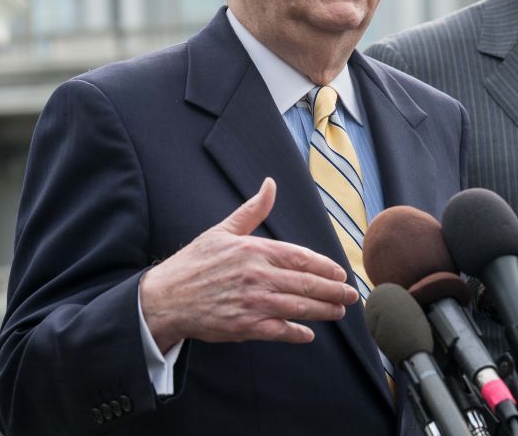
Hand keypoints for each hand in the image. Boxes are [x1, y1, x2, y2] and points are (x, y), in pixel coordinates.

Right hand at [139, 178, 358, 351]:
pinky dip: (295, 333)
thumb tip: (270, 184)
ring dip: (322, 311)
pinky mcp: (244, 326)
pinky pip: (278, 331)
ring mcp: (251, 303)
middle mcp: (256, 276)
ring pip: (297, 307)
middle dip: (333, 290)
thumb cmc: (195, 263)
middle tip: (351, 296)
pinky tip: (308, 333)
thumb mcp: (222, 231)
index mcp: (254, 250)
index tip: (340, 273)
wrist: (166, 298)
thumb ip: (253, 211)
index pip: (300, 257)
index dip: (324, 266)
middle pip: (305, 283)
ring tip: (338, 311)